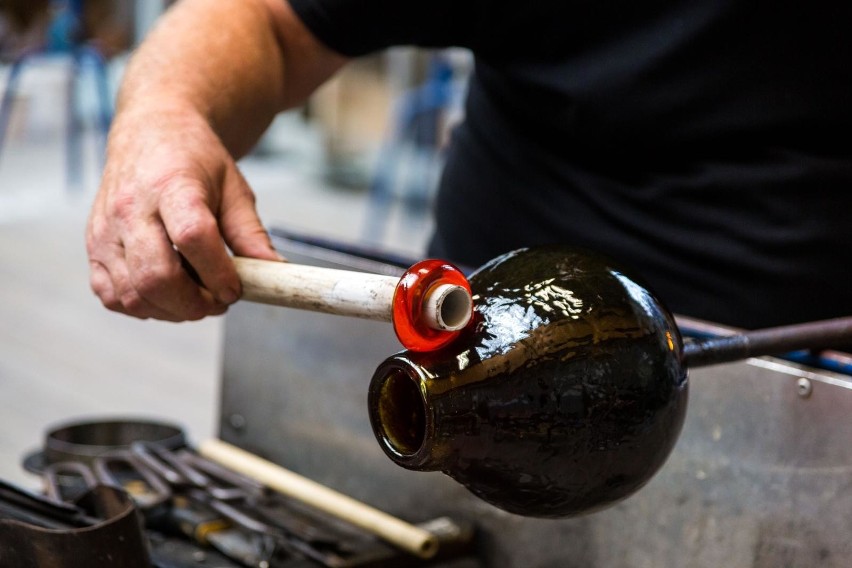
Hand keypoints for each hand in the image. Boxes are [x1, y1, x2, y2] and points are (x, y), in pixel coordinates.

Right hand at [86, 108, 281, 321]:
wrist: (150, 134)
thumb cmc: (195, 160)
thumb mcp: (234, 187)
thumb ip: (251, 233)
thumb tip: (273, 272)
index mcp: (172, 185)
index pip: (192, 237)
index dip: (217, 273)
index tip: (235, 288)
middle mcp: (130, 208)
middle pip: (156, 275)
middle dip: (194, 303)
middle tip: (219, 301)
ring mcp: (105, 230)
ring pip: (133, 293)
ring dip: (172, 310)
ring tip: (197, 298)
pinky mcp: (93, 247)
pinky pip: (113, 296)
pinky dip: (143, 307)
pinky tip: (167, 295)